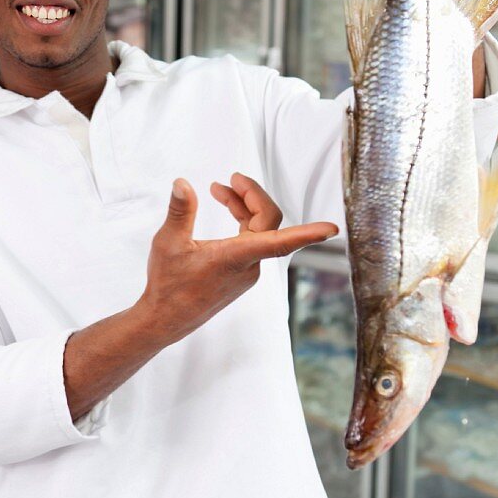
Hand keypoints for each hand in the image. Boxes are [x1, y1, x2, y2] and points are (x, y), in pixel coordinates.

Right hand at [138, 176, 337, 345]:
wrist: (164, 320)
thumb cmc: (166, 285)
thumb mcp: (168, 243)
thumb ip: (180, 211)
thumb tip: (181, 183)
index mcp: (236, 258)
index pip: (281, 242)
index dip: (308, 234)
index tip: (333, 229)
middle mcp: (248, 266)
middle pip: (268, 222)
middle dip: (252, 195)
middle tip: (231, 178)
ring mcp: (246, 272)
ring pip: (259, 231)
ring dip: (243, 206)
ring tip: (217, 189)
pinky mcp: (240, 275)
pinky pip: (252, 241)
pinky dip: (241, 222)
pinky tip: (225, 209)